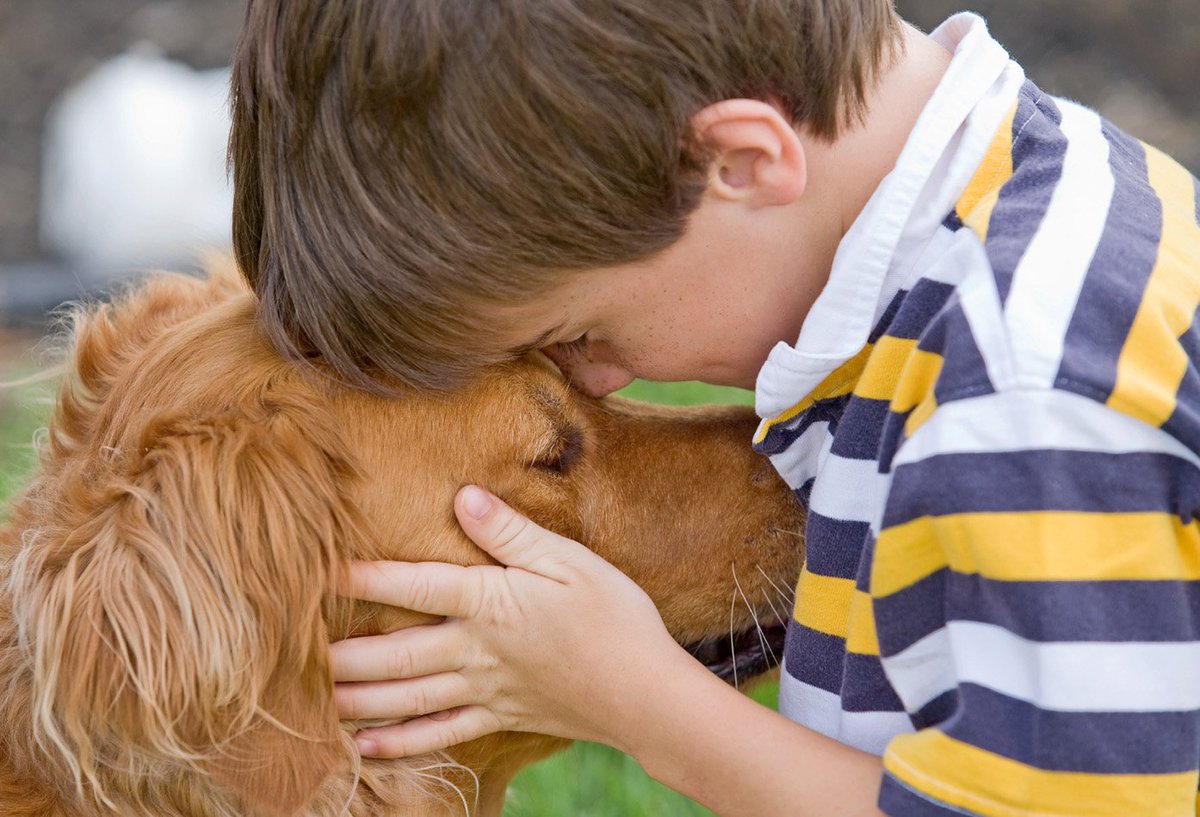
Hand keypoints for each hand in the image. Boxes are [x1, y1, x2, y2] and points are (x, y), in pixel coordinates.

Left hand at [330, 485, 688, 757]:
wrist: (647, 693)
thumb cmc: (615, 617)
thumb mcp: (569, 560)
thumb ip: (511, 532)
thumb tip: (462, 496)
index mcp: (490, 602)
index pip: (413, 584)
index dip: (363, 574)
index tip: (317, 567)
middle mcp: (476, 649)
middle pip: (394, 653)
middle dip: (341, 653)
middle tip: (292, 652)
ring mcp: (485, 689)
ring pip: (407, 697)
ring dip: (357, 699)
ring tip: (313, 699)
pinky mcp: (500, 717)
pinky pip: (440, 734)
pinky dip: (400, 743)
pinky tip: (366, 747)